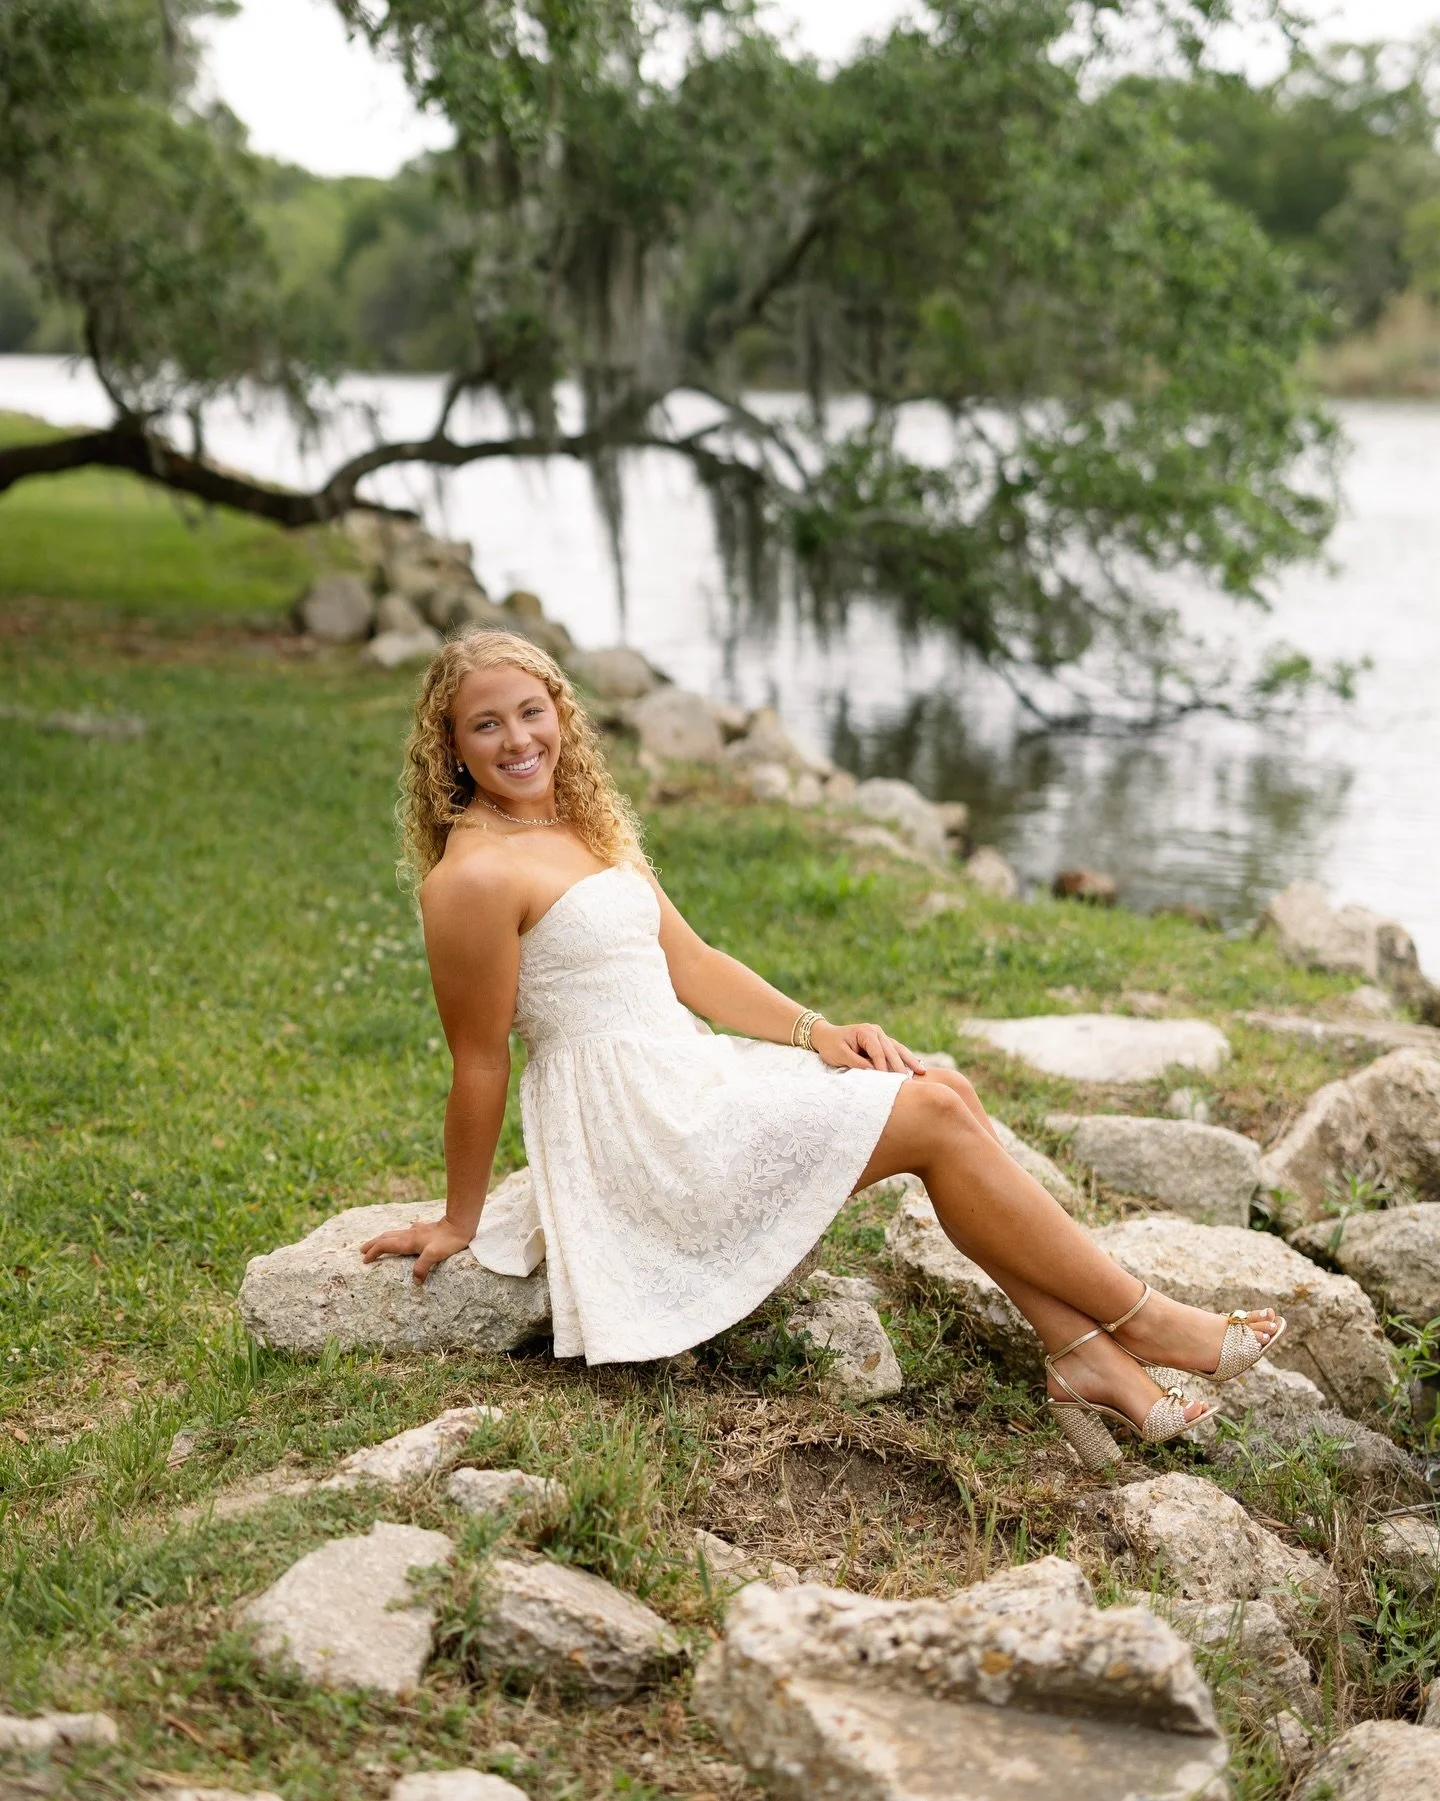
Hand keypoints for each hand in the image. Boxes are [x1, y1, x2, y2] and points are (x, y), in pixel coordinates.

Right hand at [359, 1216, 474, 1284]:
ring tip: (377, 1242)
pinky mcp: (425, 1229)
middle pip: (385, 1238)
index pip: (384, 1246)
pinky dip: (400, 1234)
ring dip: (383, 1238)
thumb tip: (415, 1282)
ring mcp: (416, 1230)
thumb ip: (422, 1268)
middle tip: (361, 1250)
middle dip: (372, 1244)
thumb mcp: (434, 1255)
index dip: (373, 1253)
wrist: (460, 1224)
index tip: (364, 1260)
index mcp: (408, 1242)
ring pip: (394, 1233)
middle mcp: (409, 1235)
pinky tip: (407, 1231)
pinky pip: (407, 1231)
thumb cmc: (448, 1241)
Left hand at [810, 1020, 924, 1074]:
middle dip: (901, 1066)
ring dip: (910, 1061)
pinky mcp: (882, 1042)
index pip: (878, 1052)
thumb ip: (856, 1062)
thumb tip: (874, 1072)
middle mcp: (876, 1031)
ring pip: (898, 1049)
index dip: (884, 1067)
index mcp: (866, 1032)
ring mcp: (881, 1035)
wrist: (826, 1036)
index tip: (889, 1082)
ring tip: (922, 1071)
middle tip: (909, 1082)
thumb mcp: (840, 1054)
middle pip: (892, 1051)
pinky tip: (916, 1067)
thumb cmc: (831, 1045)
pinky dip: (905, 1058)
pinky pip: (896, 1050)